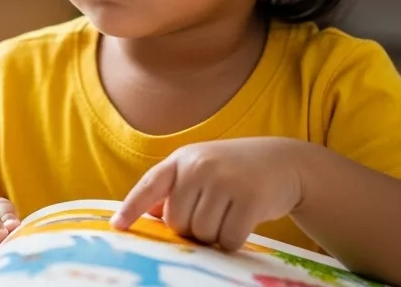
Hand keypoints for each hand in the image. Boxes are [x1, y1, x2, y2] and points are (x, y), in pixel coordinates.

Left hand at [112, 137, 306, 251]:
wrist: (284, 162)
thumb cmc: (233, 171)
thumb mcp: (201, 170)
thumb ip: (175, 190)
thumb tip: (151, 215)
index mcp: (182, 159)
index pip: (150, 185)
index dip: (131, 207)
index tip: (117, 226)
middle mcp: (200, 166)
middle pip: (177, 222)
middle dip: (191, 229)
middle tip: (211, 215)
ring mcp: (226, 180)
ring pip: (203, 233)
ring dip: (214, 236)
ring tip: (228, 215)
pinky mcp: (250, 198)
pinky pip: (229, 239)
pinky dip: (233, 241)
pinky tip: (242, 223)